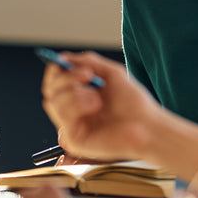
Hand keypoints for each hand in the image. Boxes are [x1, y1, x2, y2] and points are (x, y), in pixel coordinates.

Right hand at [41, 51, 161, 162]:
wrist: (148, 126)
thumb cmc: (134, 104)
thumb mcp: (111, 73)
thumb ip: (87, 61)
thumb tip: (64, 57)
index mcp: (79, 96)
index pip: (55, 82)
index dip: (56, 71)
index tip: (65, 62)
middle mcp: (73, 111)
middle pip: (50, 90)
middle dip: (66, 78)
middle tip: (88, 75)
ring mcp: (72, 126)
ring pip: (53, 101)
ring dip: (75, 93)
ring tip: (97, 97)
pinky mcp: (74, 140)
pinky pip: (63, 116)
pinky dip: (77, 105)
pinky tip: (96, 106)